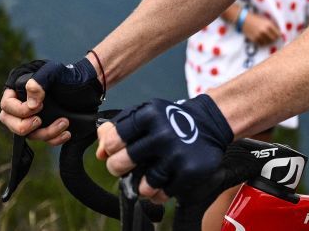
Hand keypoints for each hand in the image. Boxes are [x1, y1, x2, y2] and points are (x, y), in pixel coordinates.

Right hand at [0, 58, 102, 145]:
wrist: (88, 86)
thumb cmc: (68, 76)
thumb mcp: (54, 71)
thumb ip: (39, 81)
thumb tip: (30, 105)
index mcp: (19, 90)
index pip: (7, 105)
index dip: (18, 110)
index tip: (38, 106)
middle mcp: (23, 105)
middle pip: (11, 123)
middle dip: (24, 126)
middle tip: (39, 121)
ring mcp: (34, 118)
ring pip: (29, 134)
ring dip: (46, 133)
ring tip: (65, 122)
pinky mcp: (47, 128)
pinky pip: (44, 140)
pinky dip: (54, 139)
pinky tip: (67, 133)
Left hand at [96, 95, 232, 199]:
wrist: (209, 124)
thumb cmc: (170, 119)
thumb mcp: (144, 113)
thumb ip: (118, 128)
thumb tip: (99, 153)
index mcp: (149, 115)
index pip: (113, 140)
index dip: (110, 149)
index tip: (116, 149)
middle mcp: (163, 133)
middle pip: (121, 164)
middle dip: (118, 168)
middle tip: (125, 166)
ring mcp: (177, 154)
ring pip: (143, 185)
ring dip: (143, 184)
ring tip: (150, 175)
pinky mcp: (189, 171)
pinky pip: (163, 194)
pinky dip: (160, 192)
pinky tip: (165, 180)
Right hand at [242, 12, 281, 45]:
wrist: (244, 19)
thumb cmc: (256, 18)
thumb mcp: (265, 19)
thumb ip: (272, 25)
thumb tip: (280, 32)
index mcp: (269, 24)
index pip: (278, 33)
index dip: (278, 35)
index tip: (277, 36)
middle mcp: (265, 30)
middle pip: (273, 39)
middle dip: (274, 39)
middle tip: (272, 39)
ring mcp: (259, 35)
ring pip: (268, 42)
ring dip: (268, 41)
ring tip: (266, 39)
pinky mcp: (254, 39)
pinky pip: (261, 44)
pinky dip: (262, 43)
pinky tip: (261, 40)